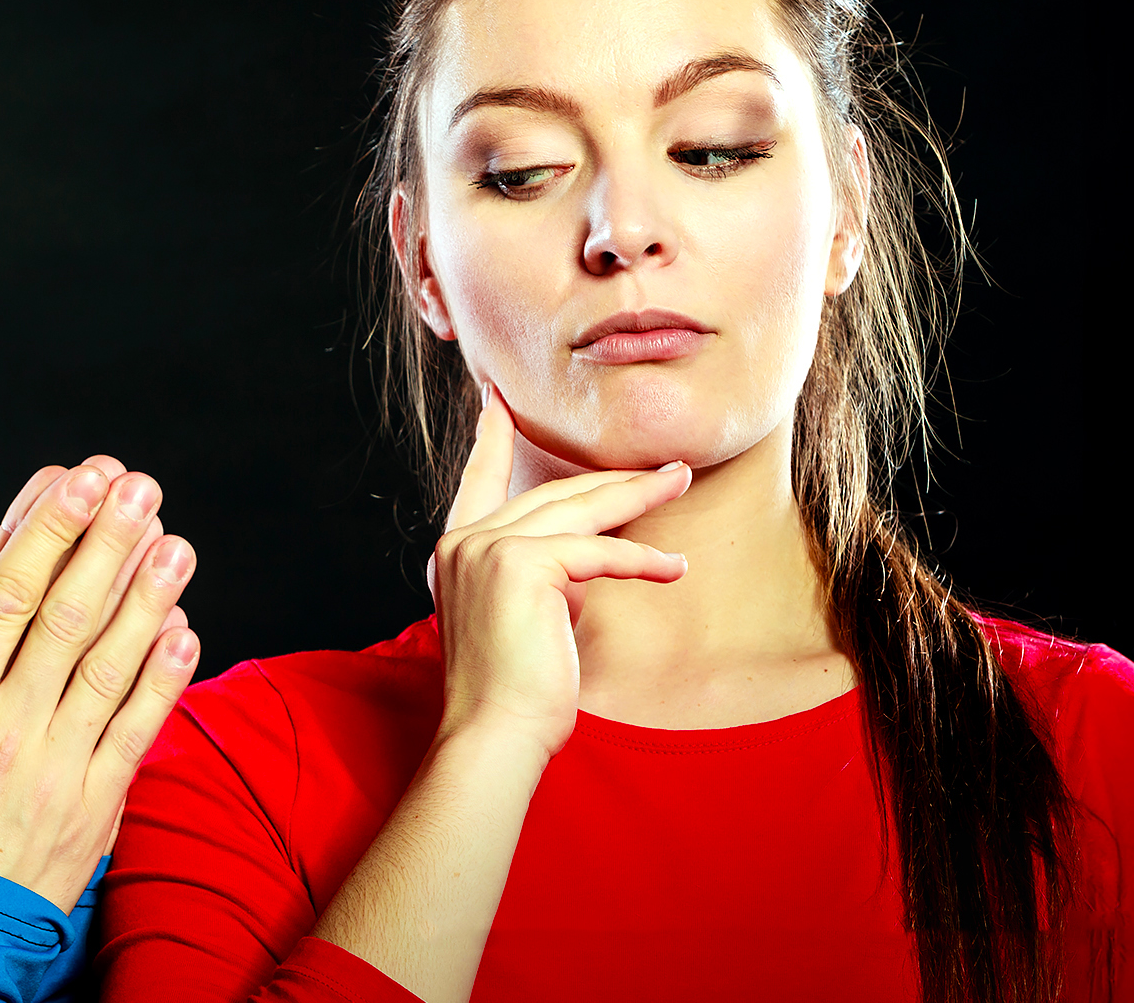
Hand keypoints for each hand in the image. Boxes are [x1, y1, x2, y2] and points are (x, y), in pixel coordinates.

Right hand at [0, 459, 200, 911]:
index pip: (1, 596)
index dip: (40, 529)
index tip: (67, 478)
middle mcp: (6, 727)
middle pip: (66, 613)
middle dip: (103, 540)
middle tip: (134, 485)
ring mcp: (55, 767)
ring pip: (110, 663)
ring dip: (146, 594)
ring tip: (171, 539)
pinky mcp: (92, 809)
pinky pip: (136, 732)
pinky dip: (165, 679)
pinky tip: (185, 628)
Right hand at [429, 386, 689, 756]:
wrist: (494, 733)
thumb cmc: (512, 694)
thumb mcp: (517, 620)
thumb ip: (536, 579)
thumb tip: (580, 564)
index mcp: (453, 553)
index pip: (477, 482)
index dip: (490, 440)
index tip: (496, 400)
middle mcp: (462, 543)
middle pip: (549, 493)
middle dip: (611, 478)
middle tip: (660, 464)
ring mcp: (487, 549)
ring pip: (578, 510)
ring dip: (638, 495)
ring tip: (680, 481)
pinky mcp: (522, 565)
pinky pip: (597, 551)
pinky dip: (641, 560)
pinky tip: (673, 567)